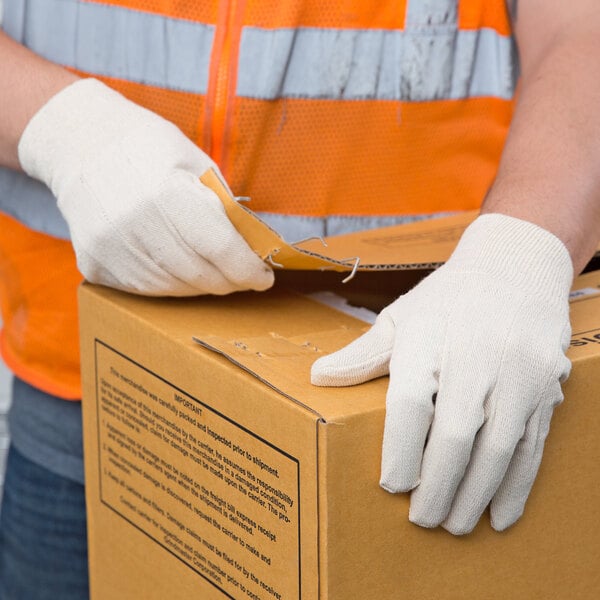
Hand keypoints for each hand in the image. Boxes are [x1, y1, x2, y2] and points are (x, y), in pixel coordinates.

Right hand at [17, 78, 272, 295]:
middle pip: (199, 276)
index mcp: (167, 194)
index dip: (248, 270)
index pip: (220, 249)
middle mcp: (135, 225)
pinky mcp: (93, 263)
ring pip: (173, 289)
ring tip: (213, 273)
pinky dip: (170, 286)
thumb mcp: (196, 163)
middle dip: (229, 282)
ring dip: (201, 286)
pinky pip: (144, 290)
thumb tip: (252, 249)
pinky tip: (180, 271)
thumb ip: (224, 208)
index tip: (264, 277)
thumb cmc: (148, 148)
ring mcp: (110, 248)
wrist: (81, 143)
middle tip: (243, 278)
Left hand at [312, 214, 572, 533]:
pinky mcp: (546, 385)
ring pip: (498, 447)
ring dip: (474, 494)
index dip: (399, 448)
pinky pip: (532, 444)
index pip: (410, 401)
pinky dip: (516, 485)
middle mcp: (475, 353)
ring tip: (453, 524)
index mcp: (427, 334)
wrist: (515, 266)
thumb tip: (318, 377)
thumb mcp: (401, 316)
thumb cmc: (447, 298)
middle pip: (455, 432)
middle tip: (422, 520)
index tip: (391, 485)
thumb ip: (364, 353)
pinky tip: (500, 514)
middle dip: (437, 485)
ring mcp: (517, 370)